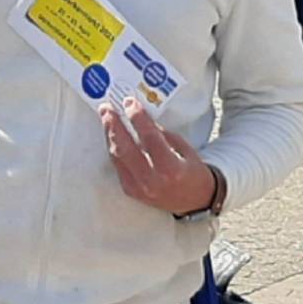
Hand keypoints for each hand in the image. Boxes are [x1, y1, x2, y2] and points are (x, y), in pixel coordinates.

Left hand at [100, 98, 217, 214]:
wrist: (195, 201)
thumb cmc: (192, 172)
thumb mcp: (184, 149)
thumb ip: (162, 135)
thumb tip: (141, 117)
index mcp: (170, 168)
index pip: (149, 138)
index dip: (137, 118)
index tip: (129, 103)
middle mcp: (151, 180)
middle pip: (125, 148)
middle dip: (114, 125)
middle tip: (107, 108)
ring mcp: (139, 188)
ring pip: (117, 157)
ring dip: (110, 135)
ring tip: (106, 117)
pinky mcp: (131, 191)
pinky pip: (117, 166)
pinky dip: (114, 148)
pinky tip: (112, 136)